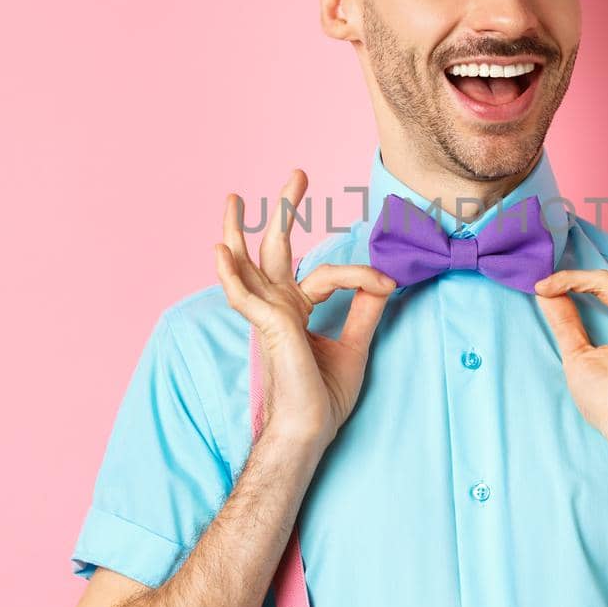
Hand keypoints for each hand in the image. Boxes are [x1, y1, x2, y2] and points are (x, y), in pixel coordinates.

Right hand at [214, 169, 396, 449]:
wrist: (310, 431)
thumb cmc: (324, 398)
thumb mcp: (355, 345)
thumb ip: (364, 310)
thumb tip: (382, 280)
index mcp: (295, 311)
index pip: (325, 274)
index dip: (360, 274)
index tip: (387, 281)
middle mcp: (278, 308)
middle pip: (274, 250)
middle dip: (284, 211)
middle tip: (297, 174)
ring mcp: (268, 316)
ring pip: (249, 265)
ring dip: (240, 230)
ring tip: (234, 198)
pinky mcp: (267, 327)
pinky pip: (245, 295)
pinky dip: (231, 273)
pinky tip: (220, 250)